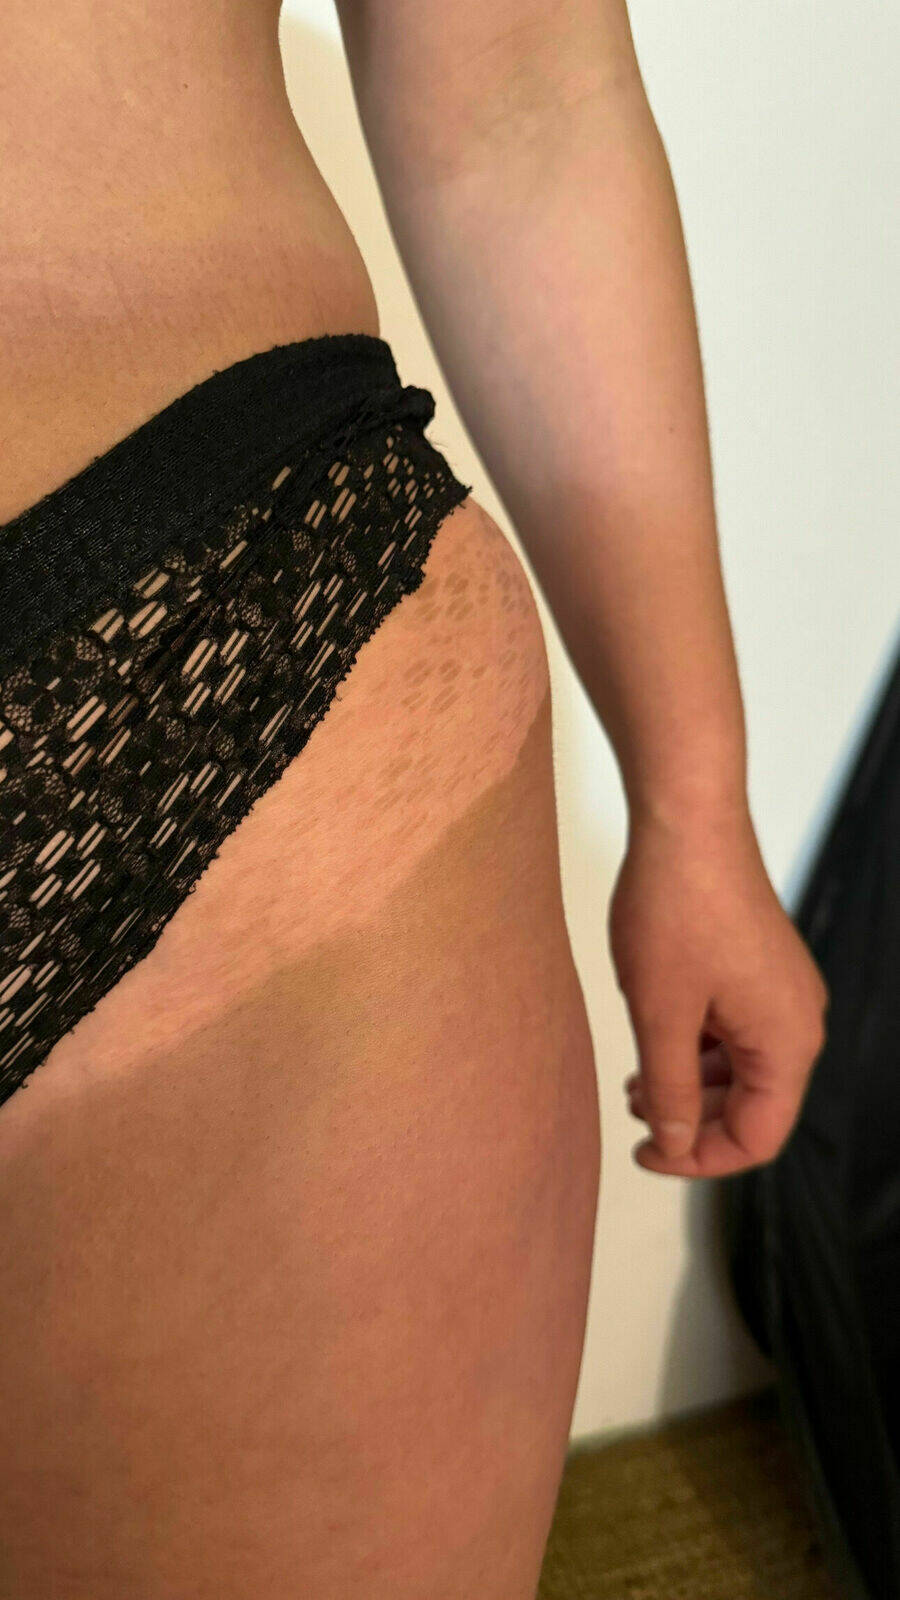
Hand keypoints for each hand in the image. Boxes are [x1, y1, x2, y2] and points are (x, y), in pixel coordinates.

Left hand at [607, 802, 828, 1176]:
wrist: (688, 821)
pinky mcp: (760, 969)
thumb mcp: (661, 1014)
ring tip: (634, 1084)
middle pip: (754, 1106)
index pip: (758, 1137)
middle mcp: (797, 1021)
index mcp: (788, 1042)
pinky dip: (696, 1048)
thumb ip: (668, 1089)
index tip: (645, 1154)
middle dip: (693, 1121)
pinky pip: (735, 1031)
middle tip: (634, 1119)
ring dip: (689, 1085)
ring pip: (740, 1069)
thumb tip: (674, 1144)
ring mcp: (781, 992)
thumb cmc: (676, 910)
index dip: (699, 1159)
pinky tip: (653, 1043)